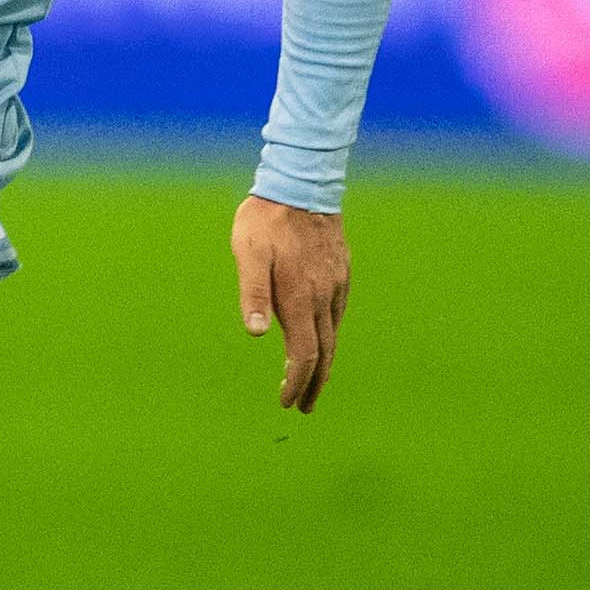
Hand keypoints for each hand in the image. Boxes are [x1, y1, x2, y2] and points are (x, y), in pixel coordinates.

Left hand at [232, 194, 350, 414]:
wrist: (303, 182)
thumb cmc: (267, 219)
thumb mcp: (248, 253)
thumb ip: (253, 293)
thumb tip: (256, 334)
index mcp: (300, 297)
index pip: (304, 354)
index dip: (297, 382)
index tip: (287, 401)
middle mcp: (324, 296)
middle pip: (324, 353)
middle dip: (314, 384)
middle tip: (303, 406)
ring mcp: (336, 284)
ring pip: (334, 334)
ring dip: (324, 363)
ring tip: (314, 381)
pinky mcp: (341, 271)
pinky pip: (338, 313)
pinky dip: (331, 335)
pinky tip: (324, 337)